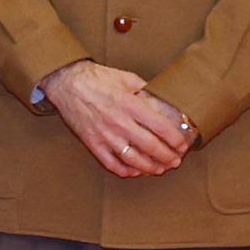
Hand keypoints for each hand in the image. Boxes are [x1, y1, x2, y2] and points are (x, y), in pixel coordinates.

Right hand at [42, 61, 197, 179]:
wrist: (67, 83)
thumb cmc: (96, 79)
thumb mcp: (126, 78)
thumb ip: (146, 91)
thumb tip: (163, 102)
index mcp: (130, 104)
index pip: (160, 127)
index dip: (175, 139)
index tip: (182, 145)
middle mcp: (119, 122)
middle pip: (150, 146)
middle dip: (167, 157)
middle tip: (176, 161)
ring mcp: (105, 135)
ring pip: (132, 159)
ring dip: (150, 167)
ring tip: (159, 169)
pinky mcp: (92, 143)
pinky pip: (111, 163)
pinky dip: (126, 171)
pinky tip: (135, 171)